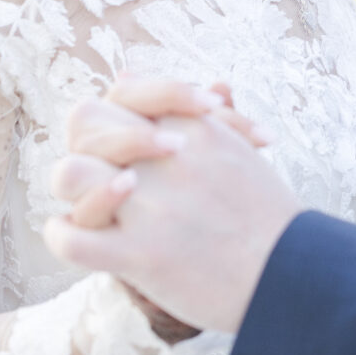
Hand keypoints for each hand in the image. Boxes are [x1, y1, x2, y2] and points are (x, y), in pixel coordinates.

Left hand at [45, 80, 298, 335]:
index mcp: (193, 128)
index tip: (148, 138)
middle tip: (118, 174)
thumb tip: (145, 78)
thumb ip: (192, 114)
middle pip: (84, 121)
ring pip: (68, 173)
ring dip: (78, 188)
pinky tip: (83, 239)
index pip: (123, 89)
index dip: (122, 111)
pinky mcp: (139, 257)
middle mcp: (166, 159)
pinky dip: (63, 236)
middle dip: (92, 145)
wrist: (291, 276)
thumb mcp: (236, 147)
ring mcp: (149, 208)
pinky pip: (69, 239)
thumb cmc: (265, 215)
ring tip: (103, 206)